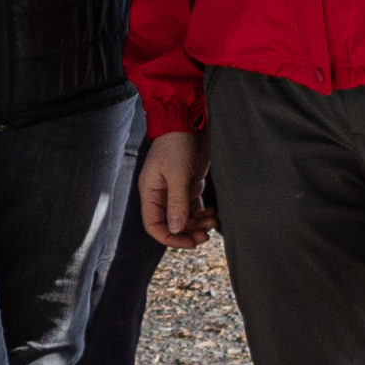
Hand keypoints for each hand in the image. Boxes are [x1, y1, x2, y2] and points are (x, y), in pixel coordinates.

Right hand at [138, 131, 208, 246]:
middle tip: (205, 235)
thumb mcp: (176, 174)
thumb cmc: (175, 144)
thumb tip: (175, 228)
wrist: (186, 122)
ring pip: (185, 218)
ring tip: (212, 221)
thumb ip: (177, 202)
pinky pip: (194, 208)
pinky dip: (203, 213)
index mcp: (151, 193)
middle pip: (172, 224)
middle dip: (188, 232)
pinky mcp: (188, 185)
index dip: (169, 238)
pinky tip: (213, 213)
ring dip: (198, 223)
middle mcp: (161, 195)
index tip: (188, 242)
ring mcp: (175, 191)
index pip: (154, 225)